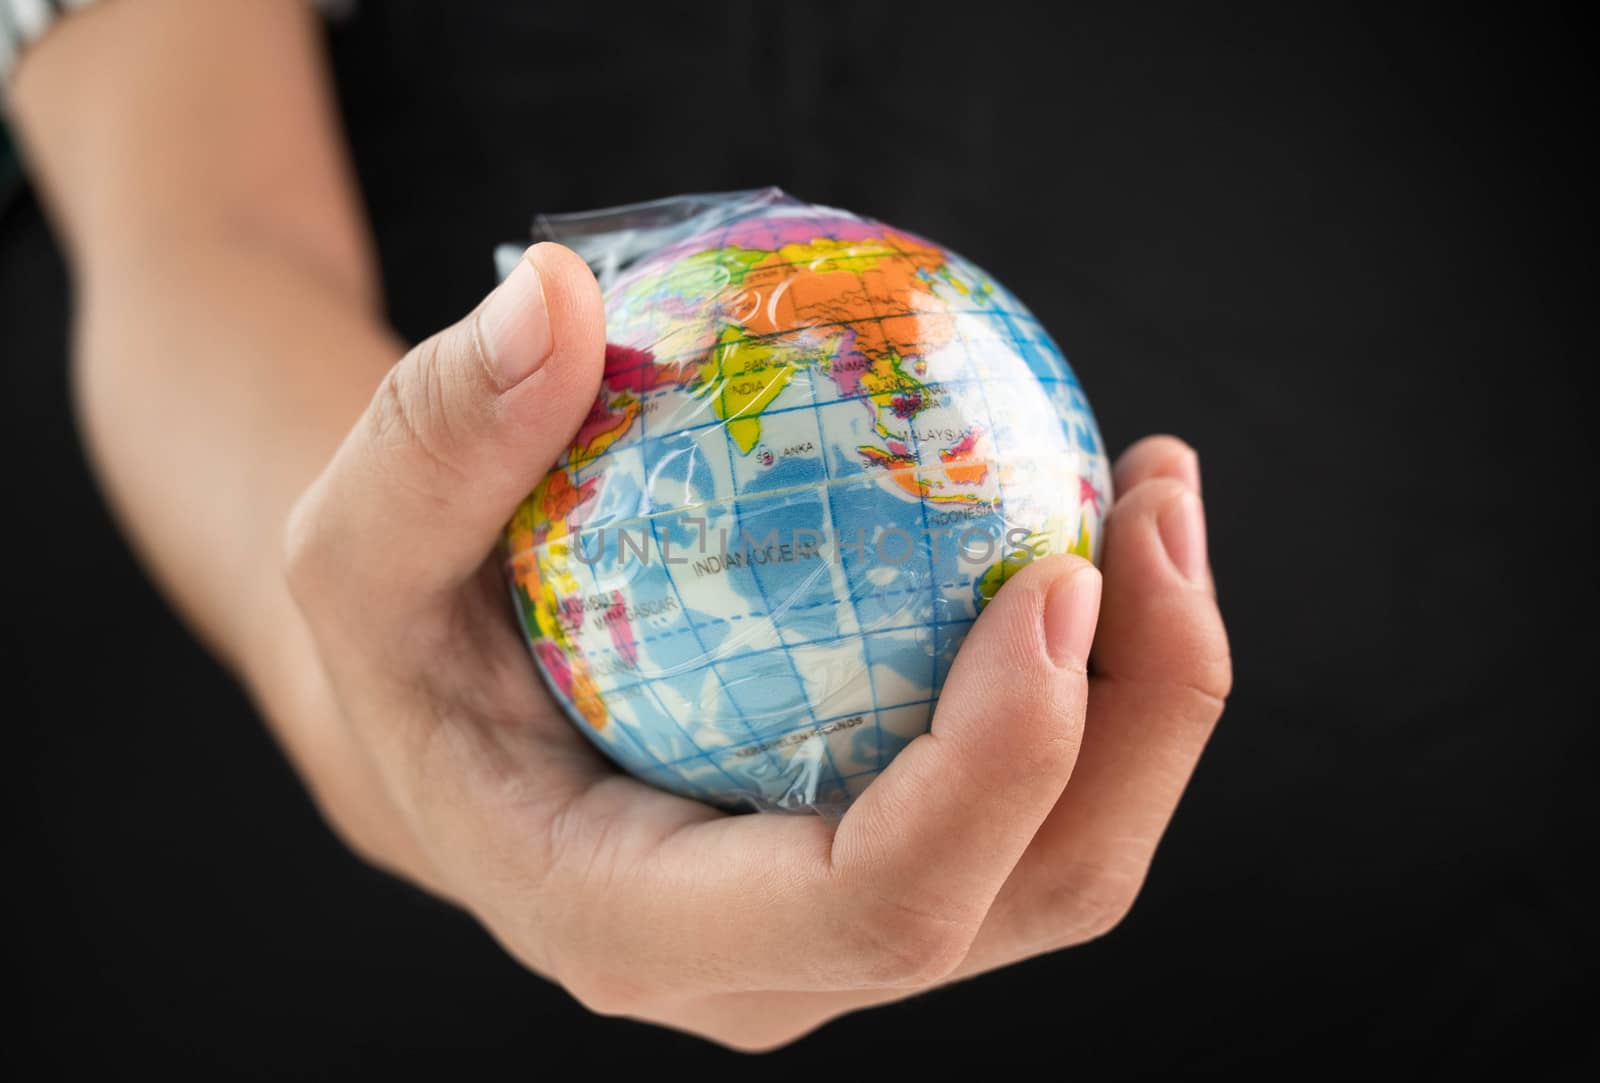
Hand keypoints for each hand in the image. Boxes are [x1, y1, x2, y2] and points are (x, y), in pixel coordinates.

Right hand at [284, 244, 1230, 1049]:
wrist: (444, 724)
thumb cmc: (399, 645)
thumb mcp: (354, 536)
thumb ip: (433, 434)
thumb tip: (558, 297)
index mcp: (640, 927)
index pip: (871, 902)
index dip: (1000, 765)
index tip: (1054, 566)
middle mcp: (771, 965)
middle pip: (1029, 899)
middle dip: (1142, 720)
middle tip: (1151, 504)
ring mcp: (846, 932)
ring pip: (1067, 862)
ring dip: (1157, 694)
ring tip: (1154, 497)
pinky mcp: (891, 865)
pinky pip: (1038, 792)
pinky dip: (1100, 674)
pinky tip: (1089, 522)